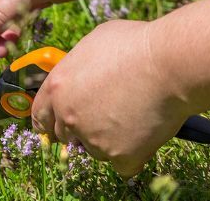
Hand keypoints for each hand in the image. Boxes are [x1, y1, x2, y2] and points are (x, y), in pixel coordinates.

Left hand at [30, 20, 190, 176]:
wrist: (170, 63)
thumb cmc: (135, 45)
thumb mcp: (93, 43)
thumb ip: (78, 66)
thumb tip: (81, 73)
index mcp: (57, 87)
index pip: (40, 115)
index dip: (49, 121)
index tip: (57, 125)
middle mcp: (69, 115)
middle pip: (66, 136)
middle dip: (81, 131)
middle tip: (105, 119)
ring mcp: (93, 138)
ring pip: (96, 150)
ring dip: (109, 141)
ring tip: (134, 116)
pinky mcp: (120, 155)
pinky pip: (123, 165)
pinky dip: (134, 155)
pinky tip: (145, 135)